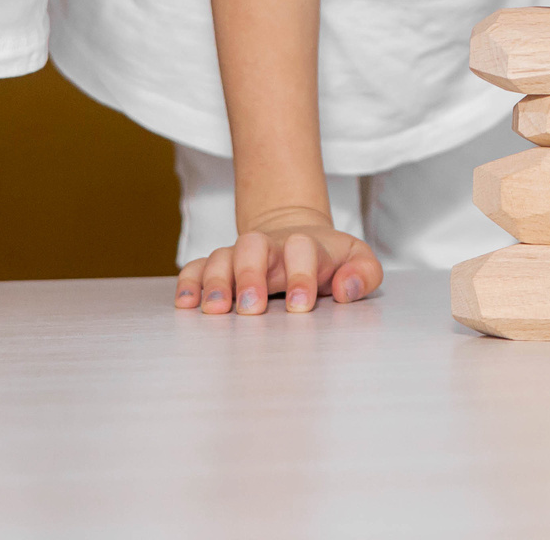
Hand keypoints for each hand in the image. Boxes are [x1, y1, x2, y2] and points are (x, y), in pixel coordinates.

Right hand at [174, 208, 381, 315]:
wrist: (296, 238)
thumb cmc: (329, 259)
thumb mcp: (358, 260)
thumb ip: (364, 273)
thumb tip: (346, 288)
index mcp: (305, 246)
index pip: (302, 250)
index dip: (302, 276)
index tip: (301, 306)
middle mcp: (269, 248)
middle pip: (252, 246)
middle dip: (250, 275)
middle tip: (252, 308)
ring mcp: (241, 256)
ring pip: (221, 256)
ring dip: (216, 282)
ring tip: (216, 310)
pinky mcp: (220, 268)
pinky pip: (197, 268)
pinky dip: (189, 283)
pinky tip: (186, 304)